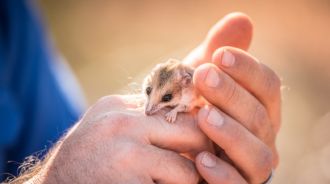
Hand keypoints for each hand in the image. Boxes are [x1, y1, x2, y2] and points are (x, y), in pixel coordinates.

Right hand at [34, 95, 211, 183]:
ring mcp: (127, 155)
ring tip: (163, 183)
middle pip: (193, 132)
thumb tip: (187, 114)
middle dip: (202, 154)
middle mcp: (124, 124)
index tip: (194, 144)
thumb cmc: (84, 162)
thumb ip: (139, 117)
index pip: (178, 106)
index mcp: (120, 107)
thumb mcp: (106, 126)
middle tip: (197, 168)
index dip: (193, 127)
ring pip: (188, 172)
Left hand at [184, 13, 279, 183]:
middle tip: (203, 76)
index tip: (220, 54)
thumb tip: (240, 20)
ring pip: (257, 154)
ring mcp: (250, 166)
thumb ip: (216, 54)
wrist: (172, 150)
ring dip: (231, 133)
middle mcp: (261, 137)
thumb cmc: (190, 111)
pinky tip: (199, 159)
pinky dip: (222, 175)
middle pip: (261, 117)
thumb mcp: (198, 83)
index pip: (267, 86)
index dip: (247, 69)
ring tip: (204, 116)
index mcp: (258, 108)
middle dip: (233, 95)